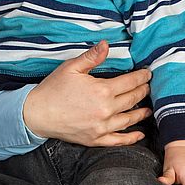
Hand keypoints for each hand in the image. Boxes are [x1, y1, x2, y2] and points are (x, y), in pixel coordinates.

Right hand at [23, 40, 151, 146]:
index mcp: (102, 91)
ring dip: (141, 113)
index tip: (148, 74)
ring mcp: (101, 127)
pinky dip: (130, 138)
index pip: (130, 82)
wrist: (36, 114)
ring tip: (148, 109)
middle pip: (132, 99)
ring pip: (129, 120)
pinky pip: (117, 140)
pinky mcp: (95, 139)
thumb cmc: (53, 88)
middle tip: (149, 87)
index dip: (141, 77)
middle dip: (143, 92)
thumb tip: (106, 44)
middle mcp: (105, 110)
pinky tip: (139, 134)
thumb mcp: (72, 67)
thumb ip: (92, 56)